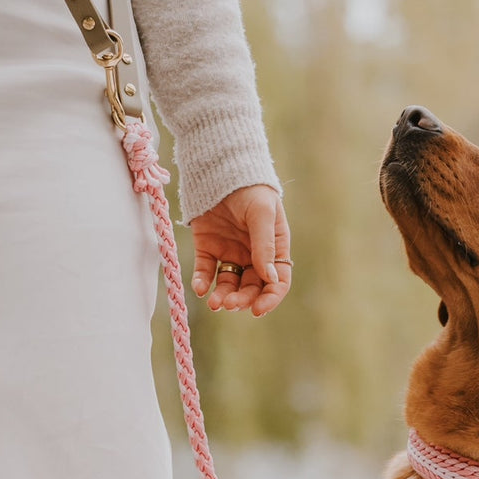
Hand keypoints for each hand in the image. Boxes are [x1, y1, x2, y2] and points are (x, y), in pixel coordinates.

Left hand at [190, 184, 290, 316]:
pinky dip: (203, 282)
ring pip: (228, 284)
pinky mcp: (208, 248)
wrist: (220, 168)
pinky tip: (201, 288)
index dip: (270, 298)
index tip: (257, 310)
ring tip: (215, 303)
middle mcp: (253, 255)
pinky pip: (206, 271)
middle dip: (242, 300)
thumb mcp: (262, 214)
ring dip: (223, 296)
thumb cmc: (250, 189)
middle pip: (251, 287)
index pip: (276, 281)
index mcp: (274, 248)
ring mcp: (230, 252)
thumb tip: (270, 280)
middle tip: (230, 304)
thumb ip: (265, 247)